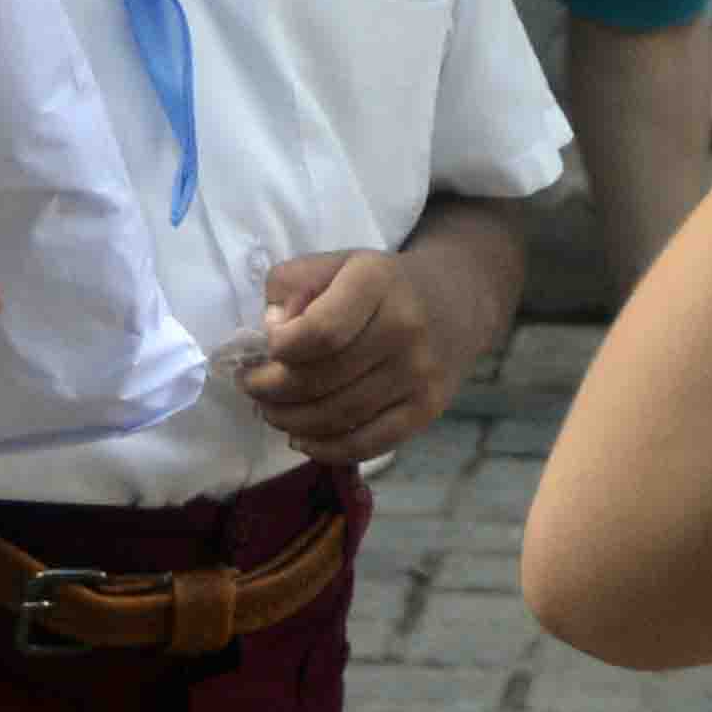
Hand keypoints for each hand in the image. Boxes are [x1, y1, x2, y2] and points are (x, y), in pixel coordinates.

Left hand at [242, 248, 471, 464]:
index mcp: (376, 281)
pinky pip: (367, 444)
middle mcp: (404, 328)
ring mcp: (419, 374)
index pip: (319, 331)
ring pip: (338, 416)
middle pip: (321, 379)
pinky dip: (325, 449)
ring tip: (271, 411)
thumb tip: (272, 331)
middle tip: (253, 388)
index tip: (265, 349)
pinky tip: (301, 438)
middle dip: (271, 390)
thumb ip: (292, 283)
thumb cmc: (382, 284)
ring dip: (290, 421)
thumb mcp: (337, 262)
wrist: (458, 301)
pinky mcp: (427, 409)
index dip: (280, 348)